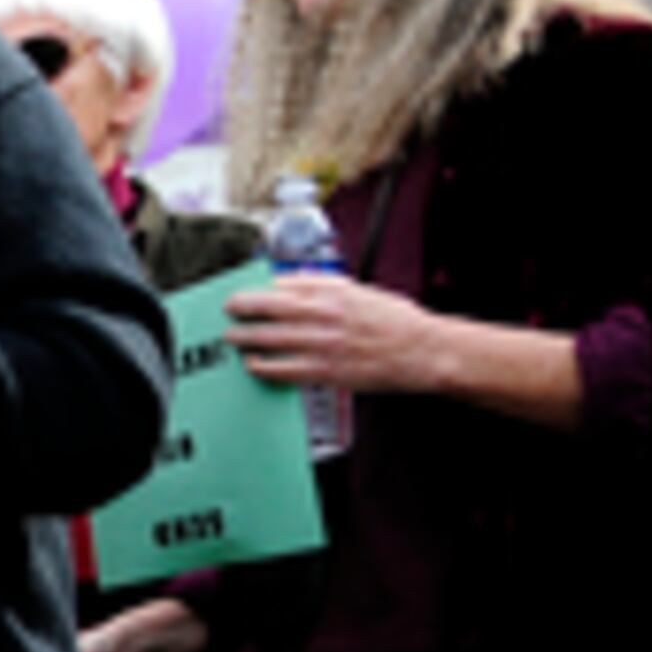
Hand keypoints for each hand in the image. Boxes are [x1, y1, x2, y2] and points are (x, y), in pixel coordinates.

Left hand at [224, 272, 437, 397]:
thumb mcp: (358, 290)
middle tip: (228, 313)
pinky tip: (253, 364)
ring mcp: (323, 345)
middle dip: (241, 311)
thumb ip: (321, 284)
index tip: (238, 294)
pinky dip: (263, 366)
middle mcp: (325, 316)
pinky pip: (283, 369)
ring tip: (232, 337)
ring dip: (245, 338)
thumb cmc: (394, 321)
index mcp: (333, 293)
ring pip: (270, 339)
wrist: (424, 351)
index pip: (281, 287)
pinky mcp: (326, 371)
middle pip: (268, 310)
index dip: (253, 291)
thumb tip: (286, 280)